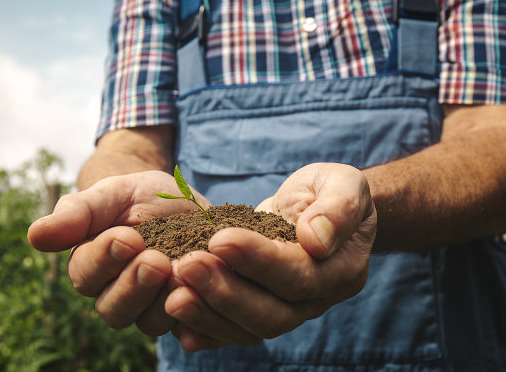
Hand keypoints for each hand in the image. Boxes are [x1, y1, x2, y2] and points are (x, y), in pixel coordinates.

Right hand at [27, 170, 210, 335]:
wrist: (183, 202)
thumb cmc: (139, 196)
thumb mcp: (112, 194)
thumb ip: (78, 213)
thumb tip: (35, 236)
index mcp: (92, 266)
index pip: (87, 276)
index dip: (105, 259)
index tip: (127, 237)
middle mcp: (118, 294)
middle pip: (114, 310)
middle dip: (135, 286)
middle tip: (156, 260)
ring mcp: (152, 307)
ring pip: (149, 323)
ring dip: (164, 302)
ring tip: (183, 273)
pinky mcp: (185, 312)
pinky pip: (188, 327)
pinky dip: (196, 320)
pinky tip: (205, 299)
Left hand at [164, 163, 376, 351]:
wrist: (317, 207)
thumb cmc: (330, 190)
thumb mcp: (343, 183)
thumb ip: (338, 208)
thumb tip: (316, 240)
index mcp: (340, 270)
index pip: (299, 275)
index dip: (259, 261)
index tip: (220, 239)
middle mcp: (314, 300)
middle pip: (271, 313)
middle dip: (225, 292)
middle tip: (186, 266)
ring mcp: (286, 310)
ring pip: (248, 328)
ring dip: (208, 314)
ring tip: (173, 294)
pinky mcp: (260, 309)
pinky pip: (233, 331)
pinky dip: (206, 332)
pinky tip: (178, 327)